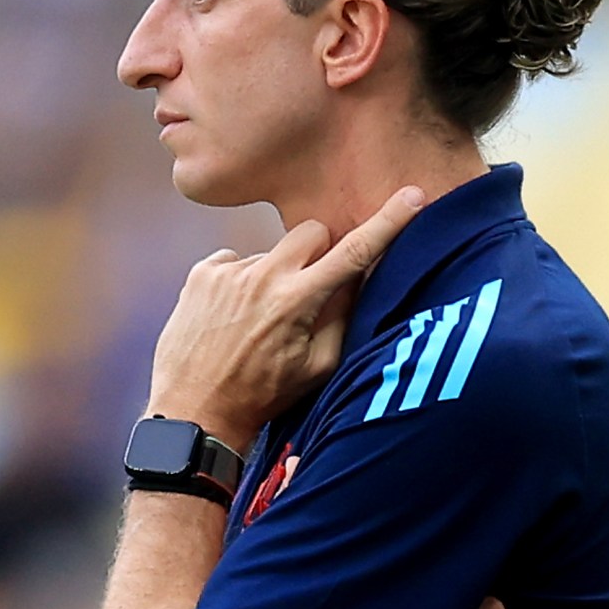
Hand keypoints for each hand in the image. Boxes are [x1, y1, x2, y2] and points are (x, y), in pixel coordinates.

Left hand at [148, 187, 425, 452]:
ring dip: (276, 276)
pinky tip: (234, 315)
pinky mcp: (202, 273)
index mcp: (297, 301)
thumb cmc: (263, 396)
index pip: (354, 252)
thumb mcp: (318, 367)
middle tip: (311, 290)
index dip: (388, 222)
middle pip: (312, 232)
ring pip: (273, 252)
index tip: (412, 196)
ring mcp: (228, 272)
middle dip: (320, 253)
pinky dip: (242, 282)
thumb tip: (360, 278)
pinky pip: (237, 261)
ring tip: (259, 320)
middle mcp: (262, 277)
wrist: (196, 412)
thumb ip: (344, 318)